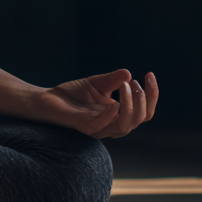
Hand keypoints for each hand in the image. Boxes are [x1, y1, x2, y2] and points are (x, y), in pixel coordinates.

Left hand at [31, 69, 158, 138]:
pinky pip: (101, 126)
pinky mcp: (85, 127)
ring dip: (130, 106)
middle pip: (139, 119)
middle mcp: (112, 124)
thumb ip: (113, 80)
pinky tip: (114, 104)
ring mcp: (100, 127)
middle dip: (142, 100)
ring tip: (127, 87)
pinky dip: (110, 116)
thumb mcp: (97, 83)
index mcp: (119, 114)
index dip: (152, 95)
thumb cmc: (74, 94)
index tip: (149, 74)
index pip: (145, 112)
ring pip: (125, 126)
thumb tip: (129, 73)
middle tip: (134, 83)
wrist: (49, 99)